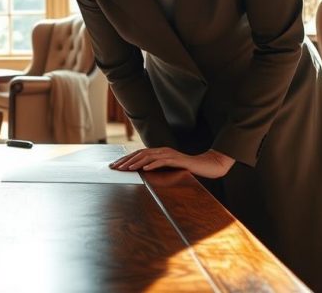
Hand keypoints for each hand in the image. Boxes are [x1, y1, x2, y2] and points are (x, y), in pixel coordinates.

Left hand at [110, 147, 234, 178]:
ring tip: (127, 169)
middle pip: (140, 154)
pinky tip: (144, 169)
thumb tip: (142, 172)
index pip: (139, 154)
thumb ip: (157, 167)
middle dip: (126, 160)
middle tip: (116, 168)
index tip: (115, 165)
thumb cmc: (187, 168)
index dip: (126, 159)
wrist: (206, 165)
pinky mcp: (177, 159)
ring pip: (149, 156)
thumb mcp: (168, 168)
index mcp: (159, 152)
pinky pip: (162, 161)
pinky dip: (152, 165)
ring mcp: (169, 154)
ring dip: (136, 163)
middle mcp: (162, 150)